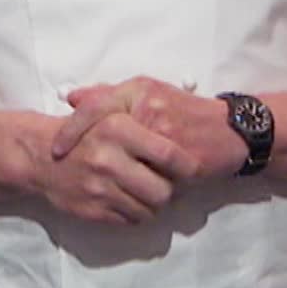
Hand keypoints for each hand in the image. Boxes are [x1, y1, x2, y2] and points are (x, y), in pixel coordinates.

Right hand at [30, 108, 200, 224]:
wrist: (40, 157)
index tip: (194, 169)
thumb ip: (144, 122)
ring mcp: (100, 188)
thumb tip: (184, 141)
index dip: (188, 166)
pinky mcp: (93, 210)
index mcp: (117, 128)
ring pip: (149, 210)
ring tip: (151, 193)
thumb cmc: (84, 133)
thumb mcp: (111, 112)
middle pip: (163, 190)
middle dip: (173, 192)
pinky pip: (131, 220)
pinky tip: (132, 200)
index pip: (169, 154)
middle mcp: (108, 159)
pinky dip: (137, 214)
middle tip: (173, 186)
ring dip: (155, 205)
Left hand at [54, 77, 248, 180]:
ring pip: (128, 164)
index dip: (72, 130)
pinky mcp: (183, 162)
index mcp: (139, 90)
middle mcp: (150, 109)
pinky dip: (138, 191)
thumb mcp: (146, 93)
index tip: (56, 150)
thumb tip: (71, 98)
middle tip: (72, 175)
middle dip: (87, 159)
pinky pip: (152, 181)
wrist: (230, 129)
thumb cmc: (183, 111)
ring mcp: (167, 136)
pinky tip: (129, 197)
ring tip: (102, 188)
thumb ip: (109, 96)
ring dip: (114, 179)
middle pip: (106, 137)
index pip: (96, 107)